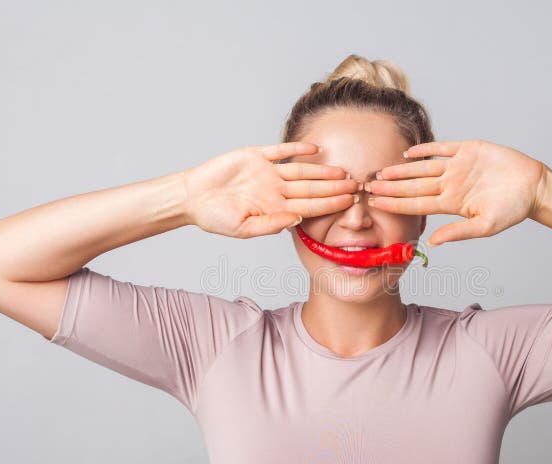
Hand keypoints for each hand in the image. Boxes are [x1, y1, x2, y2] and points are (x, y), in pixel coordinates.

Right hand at [182, 142, 357, 237]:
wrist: (193, 197)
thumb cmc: (216, 217)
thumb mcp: (243, 228)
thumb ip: (270, 225)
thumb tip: (296, 220)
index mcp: (276, 209)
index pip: (310, 206)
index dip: (331, 204)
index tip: (350, 202)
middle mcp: (276, 190)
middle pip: (312, 188)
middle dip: (335, 188)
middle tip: (357, 185)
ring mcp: (268, 173)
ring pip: (302, 170)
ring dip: (322, 171)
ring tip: (343, 171)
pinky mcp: (256, 156)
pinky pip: (280, 151)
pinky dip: (297, 148)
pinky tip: (315, 149)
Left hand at [367, 139, 547, 245]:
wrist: (533, 186)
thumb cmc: (513, 209)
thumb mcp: (485, 225)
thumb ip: (458, 232)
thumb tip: (433, 243)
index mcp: (450, 203)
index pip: (415, 203)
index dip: (394, 203)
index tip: (375, 203)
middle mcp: (449, 185)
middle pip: (413, 186)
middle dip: (390, 186)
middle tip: (366, 185)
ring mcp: (457, 167)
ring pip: (422, 168)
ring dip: (401, 169)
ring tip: (381, 171)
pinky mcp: (468, 150)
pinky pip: (441, 148)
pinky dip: (425, 149)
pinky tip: (408, 152)